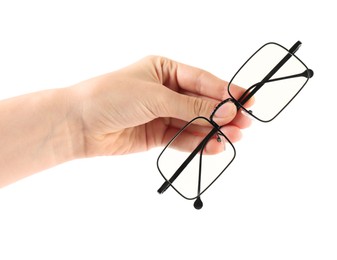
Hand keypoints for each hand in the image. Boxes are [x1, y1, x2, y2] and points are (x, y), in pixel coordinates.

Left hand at [72, 56, 251, 156]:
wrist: (79, 124)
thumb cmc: (111, 97)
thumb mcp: (155, 96)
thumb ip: (191, 106)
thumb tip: (223, 111)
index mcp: (164, 70)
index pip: (201, 80)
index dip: (225, 91)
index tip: (246, 100)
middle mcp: (165, 91)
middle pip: (201, 102)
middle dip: (223, 113)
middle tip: (245, 123)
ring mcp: (162, 113)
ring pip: (194, 122)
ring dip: (213, 130)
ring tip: (234, 137)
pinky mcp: (156, 134)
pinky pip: (182, 138)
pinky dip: (197, 143)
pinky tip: (213, 146)